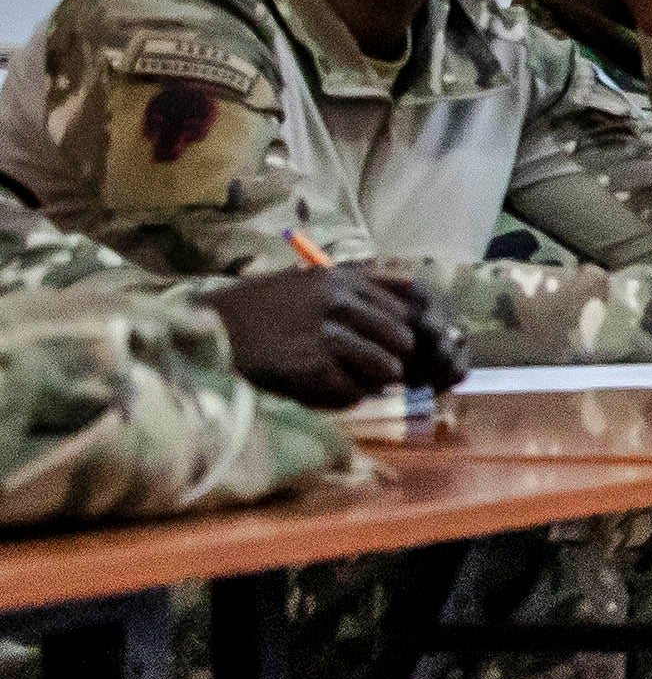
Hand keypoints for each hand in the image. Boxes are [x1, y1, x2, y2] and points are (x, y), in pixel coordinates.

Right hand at [211, 265, 436, 403]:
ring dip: (372, 381)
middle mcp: (340, 304)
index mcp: (343, 281)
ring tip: (349, 380)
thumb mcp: (310, 280)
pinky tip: (324, 389)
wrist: (211, 328)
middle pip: (403, 341)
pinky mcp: (312, 367)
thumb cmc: (261, 306)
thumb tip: (414, 281)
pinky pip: (354, 392)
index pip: (404, 312)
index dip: (400, 335)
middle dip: (391, 359)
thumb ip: (359, 281)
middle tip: (371, 370)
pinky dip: (344, 398)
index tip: (388, 348)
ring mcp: (327, 336)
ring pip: (386, 369)